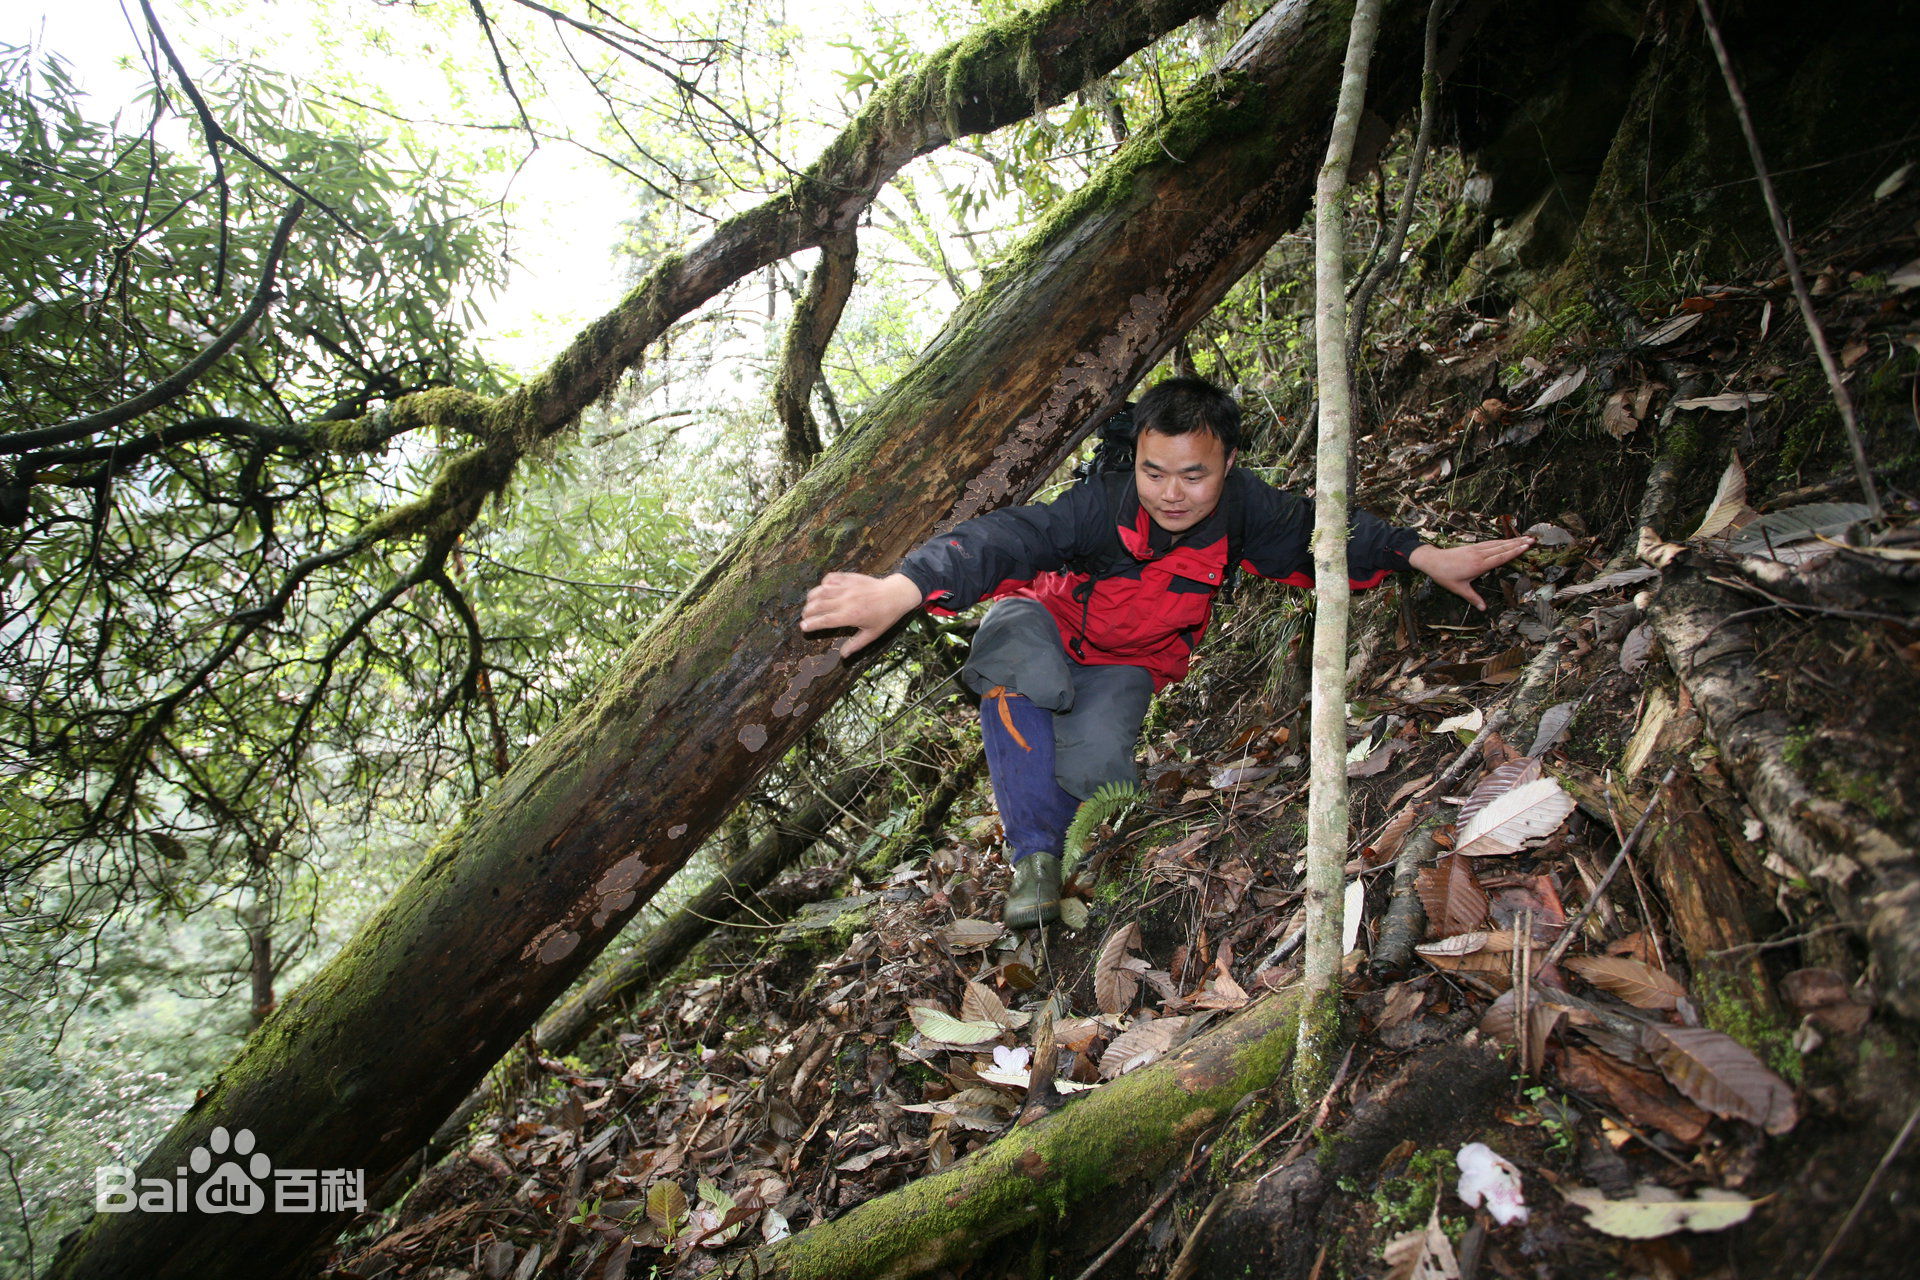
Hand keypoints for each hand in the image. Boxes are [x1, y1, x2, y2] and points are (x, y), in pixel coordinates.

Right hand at [799, 571, 923, 655]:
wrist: (896, 594)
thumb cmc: (885, 616)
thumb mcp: (872, 634)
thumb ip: (856, 644)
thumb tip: (843, 656)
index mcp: (850, 616)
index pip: (825, 620)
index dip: (811, 624)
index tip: (803, 627)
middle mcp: (846, 601)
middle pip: (818, 605)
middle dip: (808, 611)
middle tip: (805, 616)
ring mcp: (847, 588)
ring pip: (822, 590)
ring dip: (812, 597)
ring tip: (809, 603)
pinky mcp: (850, 578)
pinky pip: (831, 578)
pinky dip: (824, 582)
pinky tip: (823, 588)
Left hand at [1407, 537, 1536, 610]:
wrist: (1432, 561)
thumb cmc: (1445, 576)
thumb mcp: (1459, 589)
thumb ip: (1473, 598)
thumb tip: (1483, 609)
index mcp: (1479, 565)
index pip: (1501, 557)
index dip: (1514, 552)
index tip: (1526, 547)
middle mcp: (1479, 555)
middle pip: (1503, 548)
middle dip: (1518, 543)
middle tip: (1533, 540)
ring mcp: (1476, 549)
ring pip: (1497, 544)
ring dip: (1512, 540)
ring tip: (1525, 538)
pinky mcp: (1472, 547)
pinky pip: (1490, 543)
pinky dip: (1501, 541)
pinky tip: (1507, 540)